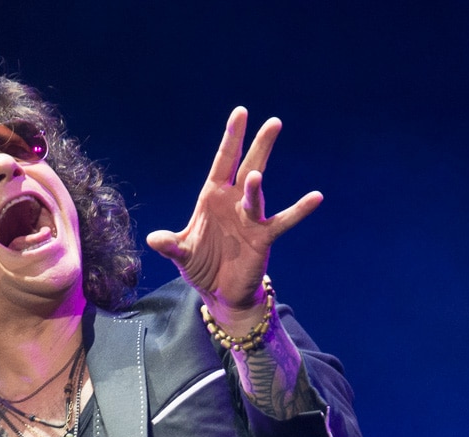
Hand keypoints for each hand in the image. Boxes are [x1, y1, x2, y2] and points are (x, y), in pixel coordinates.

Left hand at [146, 106, 321, 331]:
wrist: (220, 292)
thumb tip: (153, 239)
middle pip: (246, 168)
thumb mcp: (182, 254)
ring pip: (256, 195)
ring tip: (256, 175)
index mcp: (212, 197)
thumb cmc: (202, 266)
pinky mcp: (263, 238)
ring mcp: (250, 219)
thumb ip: (170, 244)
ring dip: (256, 186)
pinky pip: (283, 222)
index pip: (223, 162)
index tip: (241, 113)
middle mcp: (234, 202)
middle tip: (273, 122)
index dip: (232, 138)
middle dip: (257, 146)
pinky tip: (315, 198)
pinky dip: (298, 210)